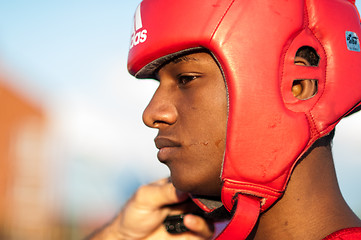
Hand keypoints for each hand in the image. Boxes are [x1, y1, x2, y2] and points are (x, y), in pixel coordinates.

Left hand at [88, 178, 213, 239]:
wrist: (129, 239)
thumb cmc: (134, 214)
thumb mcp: (145, 197)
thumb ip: (165, 191)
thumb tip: (186, 187)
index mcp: (178, 187)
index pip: (196, 179)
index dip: (200, 181)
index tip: (199, 183)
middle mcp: (188, 201)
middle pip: (208, 196)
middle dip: (207, 198)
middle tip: (199, 200)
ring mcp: (192, 217)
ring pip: (212, 213)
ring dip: (206, 213)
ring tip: (189, 217)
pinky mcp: (194, 234)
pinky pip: (207, 231)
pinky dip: (201, 226)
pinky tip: (189, 222)